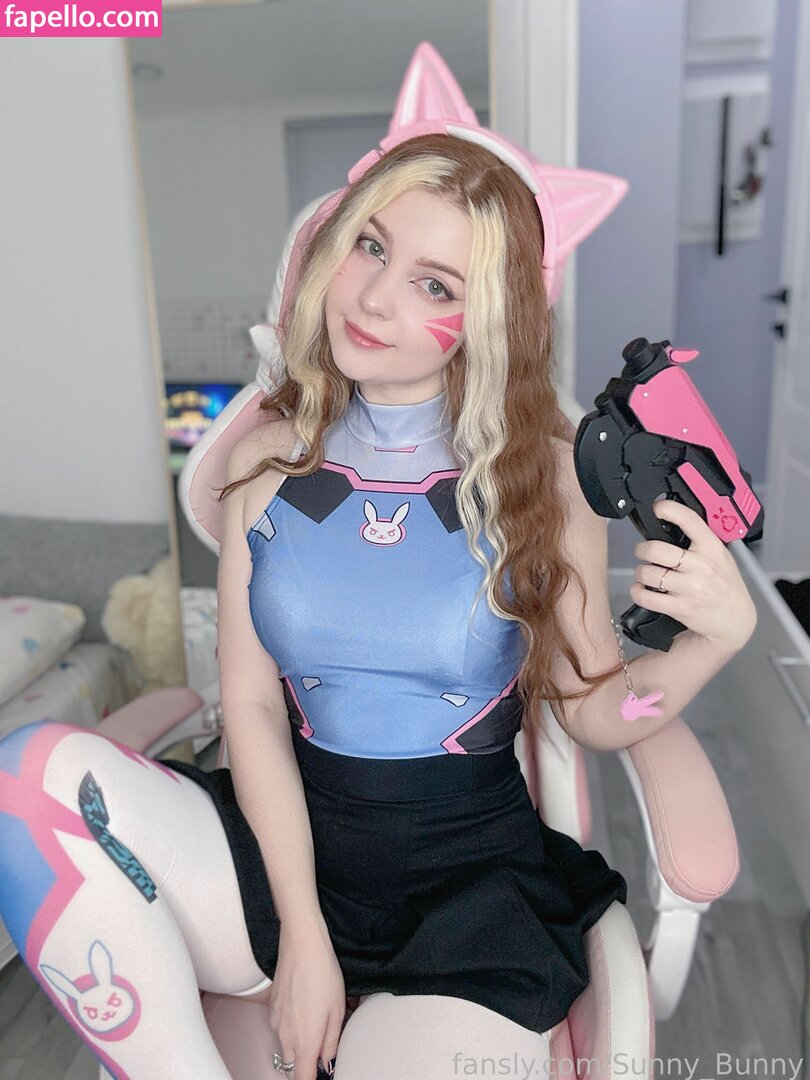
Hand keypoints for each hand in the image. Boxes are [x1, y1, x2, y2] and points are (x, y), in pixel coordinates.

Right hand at [269, 919, 345, 1079]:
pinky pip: (281, 1029)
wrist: (302, 945)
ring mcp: (276, 1023)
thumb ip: (332, 1042)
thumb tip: (327, 1061)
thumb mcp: (338, 1010)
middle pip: (292, 1067)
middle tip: (322, 1049)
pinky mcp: (272, 1009)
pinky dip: (291, 1028)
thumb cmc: (323, 974)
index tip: (320, 1074)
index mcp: (305, 1042)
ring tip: (316, 1021)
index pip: (302, 1079)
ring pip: (286, 1047)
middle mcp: (286, 1037)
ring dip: (298, 1045)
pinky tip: (304, 1007)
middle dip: (305, 1065)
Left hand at [630, 497, 756, 652]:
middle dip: (642, 549)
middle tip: (644, 552)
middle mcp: (700, 566)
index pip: (688, 520)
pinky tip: (642, 589)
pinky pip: (646, 597)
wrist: (735, 619)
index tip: (658, 508)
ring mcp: (690, 588)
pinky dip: (637, 592)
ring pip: (647, 573)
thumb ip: (700, 541)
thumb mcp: (721, 556)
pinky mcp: (680, 608)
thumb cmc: (725, 585)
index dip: (668, 509)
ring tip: (646, 574)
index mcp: (711, 547)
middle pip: (655, 549)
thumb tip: (671, 524)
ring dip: (640, 572)